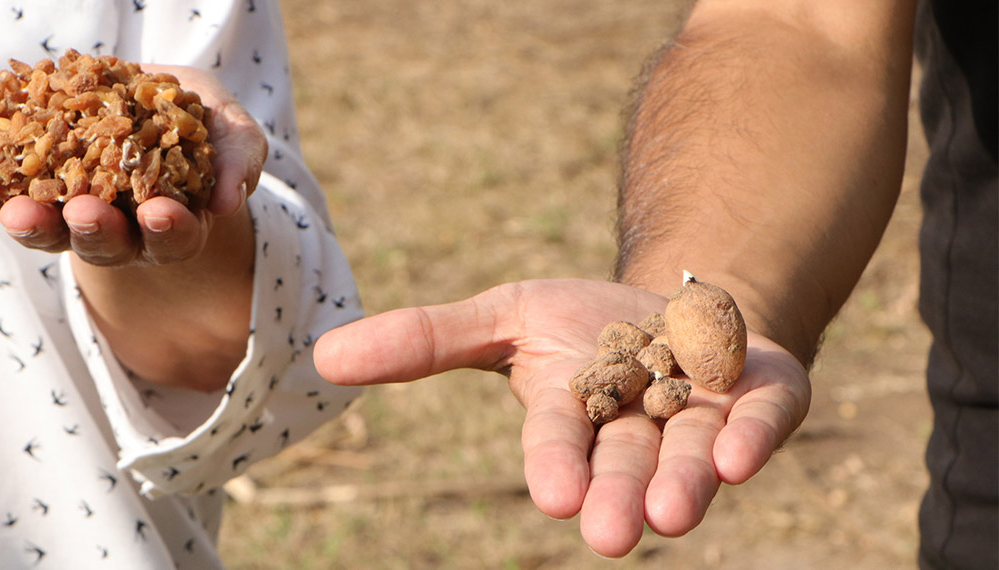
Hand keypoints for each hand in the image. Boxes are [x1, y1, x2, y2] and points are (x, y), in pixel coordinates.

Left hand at [0, 66, 268, 390]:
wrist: (145, 100)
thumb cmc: (198, 123)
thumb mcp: (232, 131)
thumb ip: (240, 160)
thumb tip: (229, 199)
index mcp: (173, 223)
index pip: (174, 236)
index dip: (169, 229)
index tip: (162, 214)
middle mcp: (121, 231)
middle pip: (106, 244)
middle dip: (96, 230)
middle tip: (85, 213)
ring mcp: (70, 214)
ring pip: (50, 230)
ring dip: (30, 224)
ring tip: (12, 212)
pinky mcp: (31, 190)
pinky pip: (0, 200)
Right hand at [314, 279, 810, 556]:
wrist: (684, 307)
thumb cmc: (583, 324)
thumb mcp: (504, 316)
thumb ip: (427, 340)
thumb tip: (324, 356)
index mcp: (574, 413)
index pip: (559, 439)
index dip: (556, 464)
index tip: (556, 497)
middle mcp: (637, 429)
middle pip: (624, 464)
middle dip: (617, 496)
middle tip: (611, 533)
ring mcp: (703, 417)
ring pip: (689, 456)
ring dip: (682, 484)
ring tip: (672, 516)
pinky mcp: (761, 399)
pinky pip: (761, 419)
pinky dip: (751, 437)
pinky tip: (737, 457)